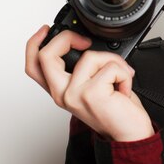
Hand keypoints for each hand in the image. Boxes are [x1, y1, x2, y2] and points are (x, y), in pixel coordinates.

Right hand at [25, 26, 153, 141]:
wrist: (130, 133)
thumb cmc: (116, 110)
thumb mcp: (94, 86)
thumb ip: (83, 70)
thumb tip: (87, 45)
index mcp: (61, 90)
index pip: (34, 66)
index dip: (35, 43)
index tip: (46, 30)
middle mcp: (62, 94)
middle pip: (47, 55)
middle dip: (67, 38)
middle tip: (86, 42)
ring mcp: (74, 94)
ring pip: (90, 56)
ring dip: (114, 62)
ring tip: (120, 78)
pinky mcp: (91, 94)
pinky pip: (111, 67)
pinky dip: (125, 73)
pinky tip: (124, 88)